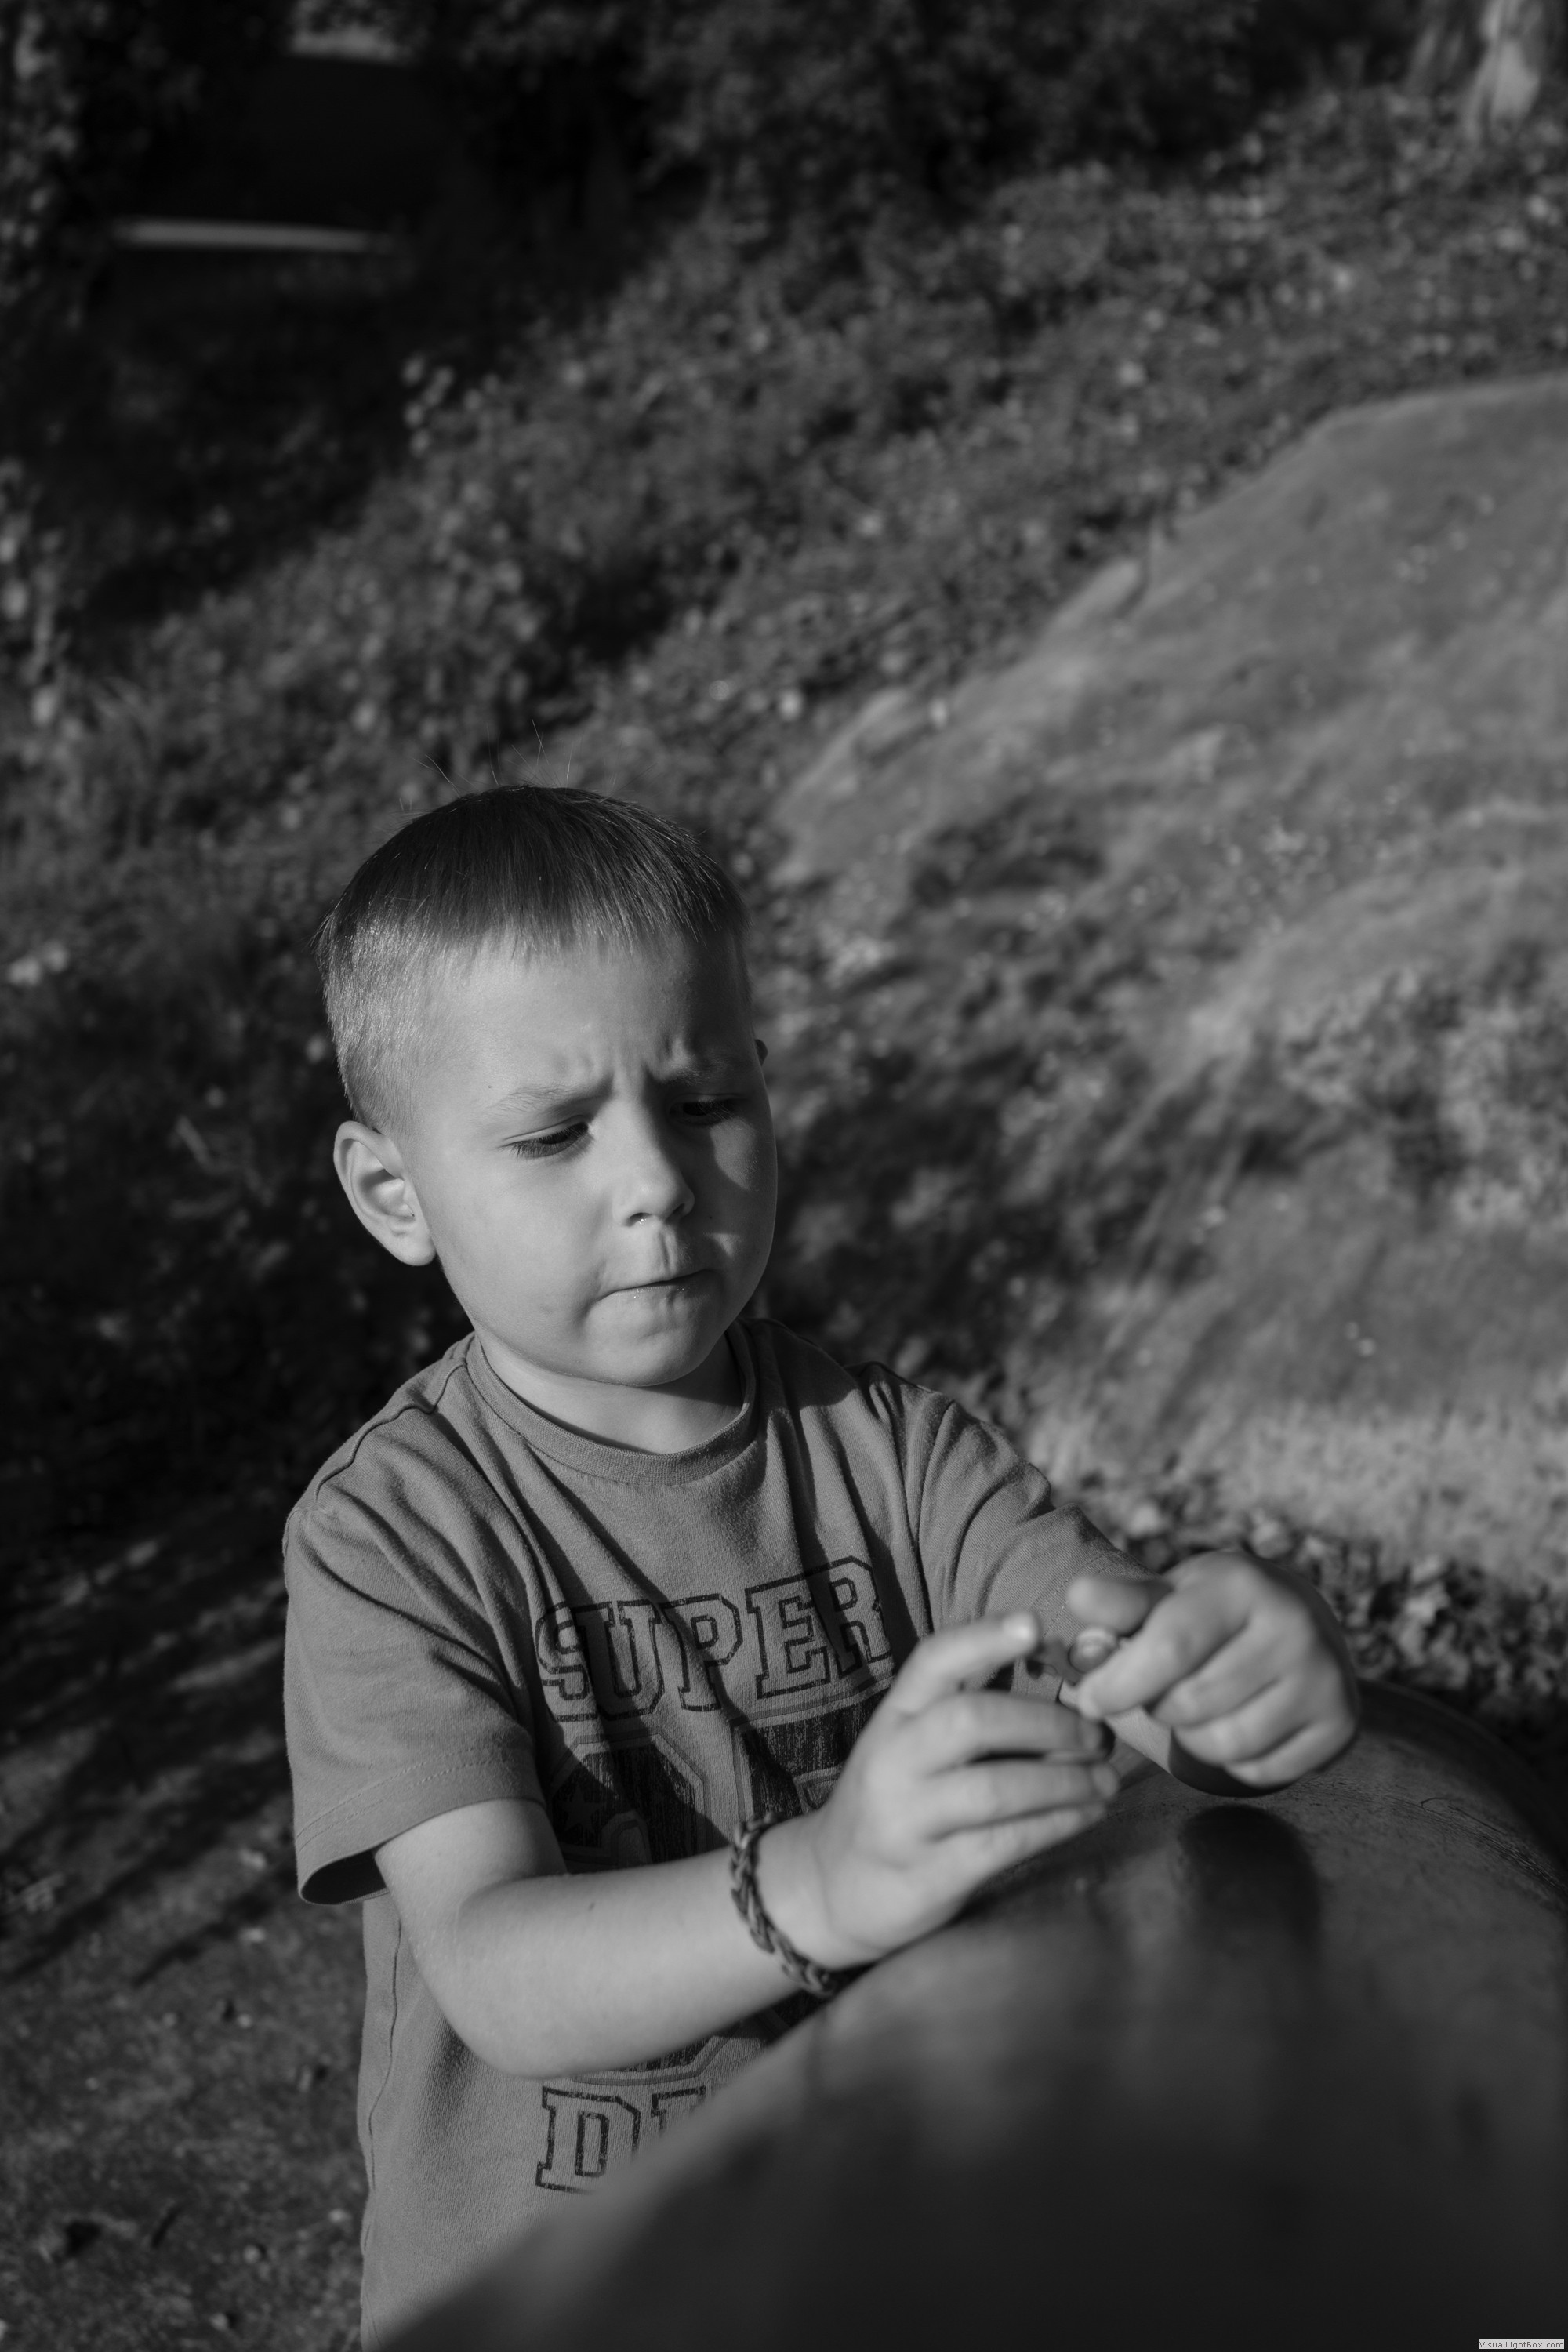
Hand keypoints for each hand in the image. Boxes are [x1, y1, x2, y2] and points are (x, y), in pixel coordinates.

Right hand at [762, 1614, 1118, 1971]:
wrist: (834, 1888)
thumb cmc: (897, 1800)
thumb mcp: (913, 1741)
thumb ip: (968, 1701)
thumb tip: (1050, 1656)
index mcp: (893, 1717)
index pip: (933, 1661)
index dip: (984, 1638)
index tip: (1036, 1625)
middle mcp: (892, 1761)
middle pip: (971, 1721)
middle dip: (1048, 1722)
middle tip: (1097, 1734)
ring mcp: (905, 1820)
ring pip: (993, 1788)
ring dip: (1064, 1781)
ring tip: (1106, 1780)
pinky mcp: (929, 1874)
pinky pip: (1002, 1845)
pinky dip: (1055, 1825)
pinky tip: (1087, 1815)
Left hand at [1063, 1555, 1358, 1788]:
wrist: (1297, 1623)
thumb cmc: (1212, 1611)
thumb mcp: (1167, 1595)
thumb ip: (1121, 1603)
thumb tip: (1079, 1596)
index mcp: (1242, 1583)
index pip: (1169, 1647)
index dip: (1119, 1682)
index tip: (1089, 1699)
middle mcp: (1294, 1626)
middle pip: (1190, 1703)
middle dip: (1155, 1706)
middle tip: (1159, 1690)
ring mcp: (1325, 1677)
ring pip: (1221, 1745)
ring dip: (1190, 1738)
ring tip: (1194, 1707)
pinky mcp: (1340, 1725)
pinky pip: (1258, 1771)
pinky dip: (1232, 1761)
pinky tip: (1237, 1722)